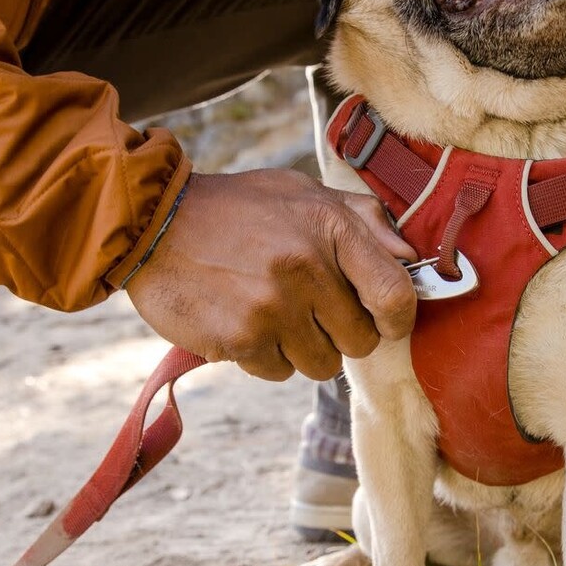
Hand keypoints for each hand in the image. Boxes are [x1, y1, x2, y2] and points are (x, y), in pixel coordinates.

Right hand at [125, 169, 417, 380]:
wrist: (153, 222)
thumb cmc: (237, 209)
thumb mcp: (302, 193)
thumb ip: (363, 219)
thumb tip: (413, 257)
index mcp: (330, 227)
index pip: (396, 294)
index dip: (398, 318)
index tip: (385, 320)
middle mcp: (306, 268)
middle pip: (359, 341)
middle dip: (341, 333)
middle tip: (311, 310)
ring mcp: (272, 307)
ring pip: (320, 364)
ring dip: (302, 348)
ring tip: (272, 312)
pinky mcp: (240, 339)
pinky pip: (278, 371)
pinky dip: (265, 356)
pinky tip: (243, 321)